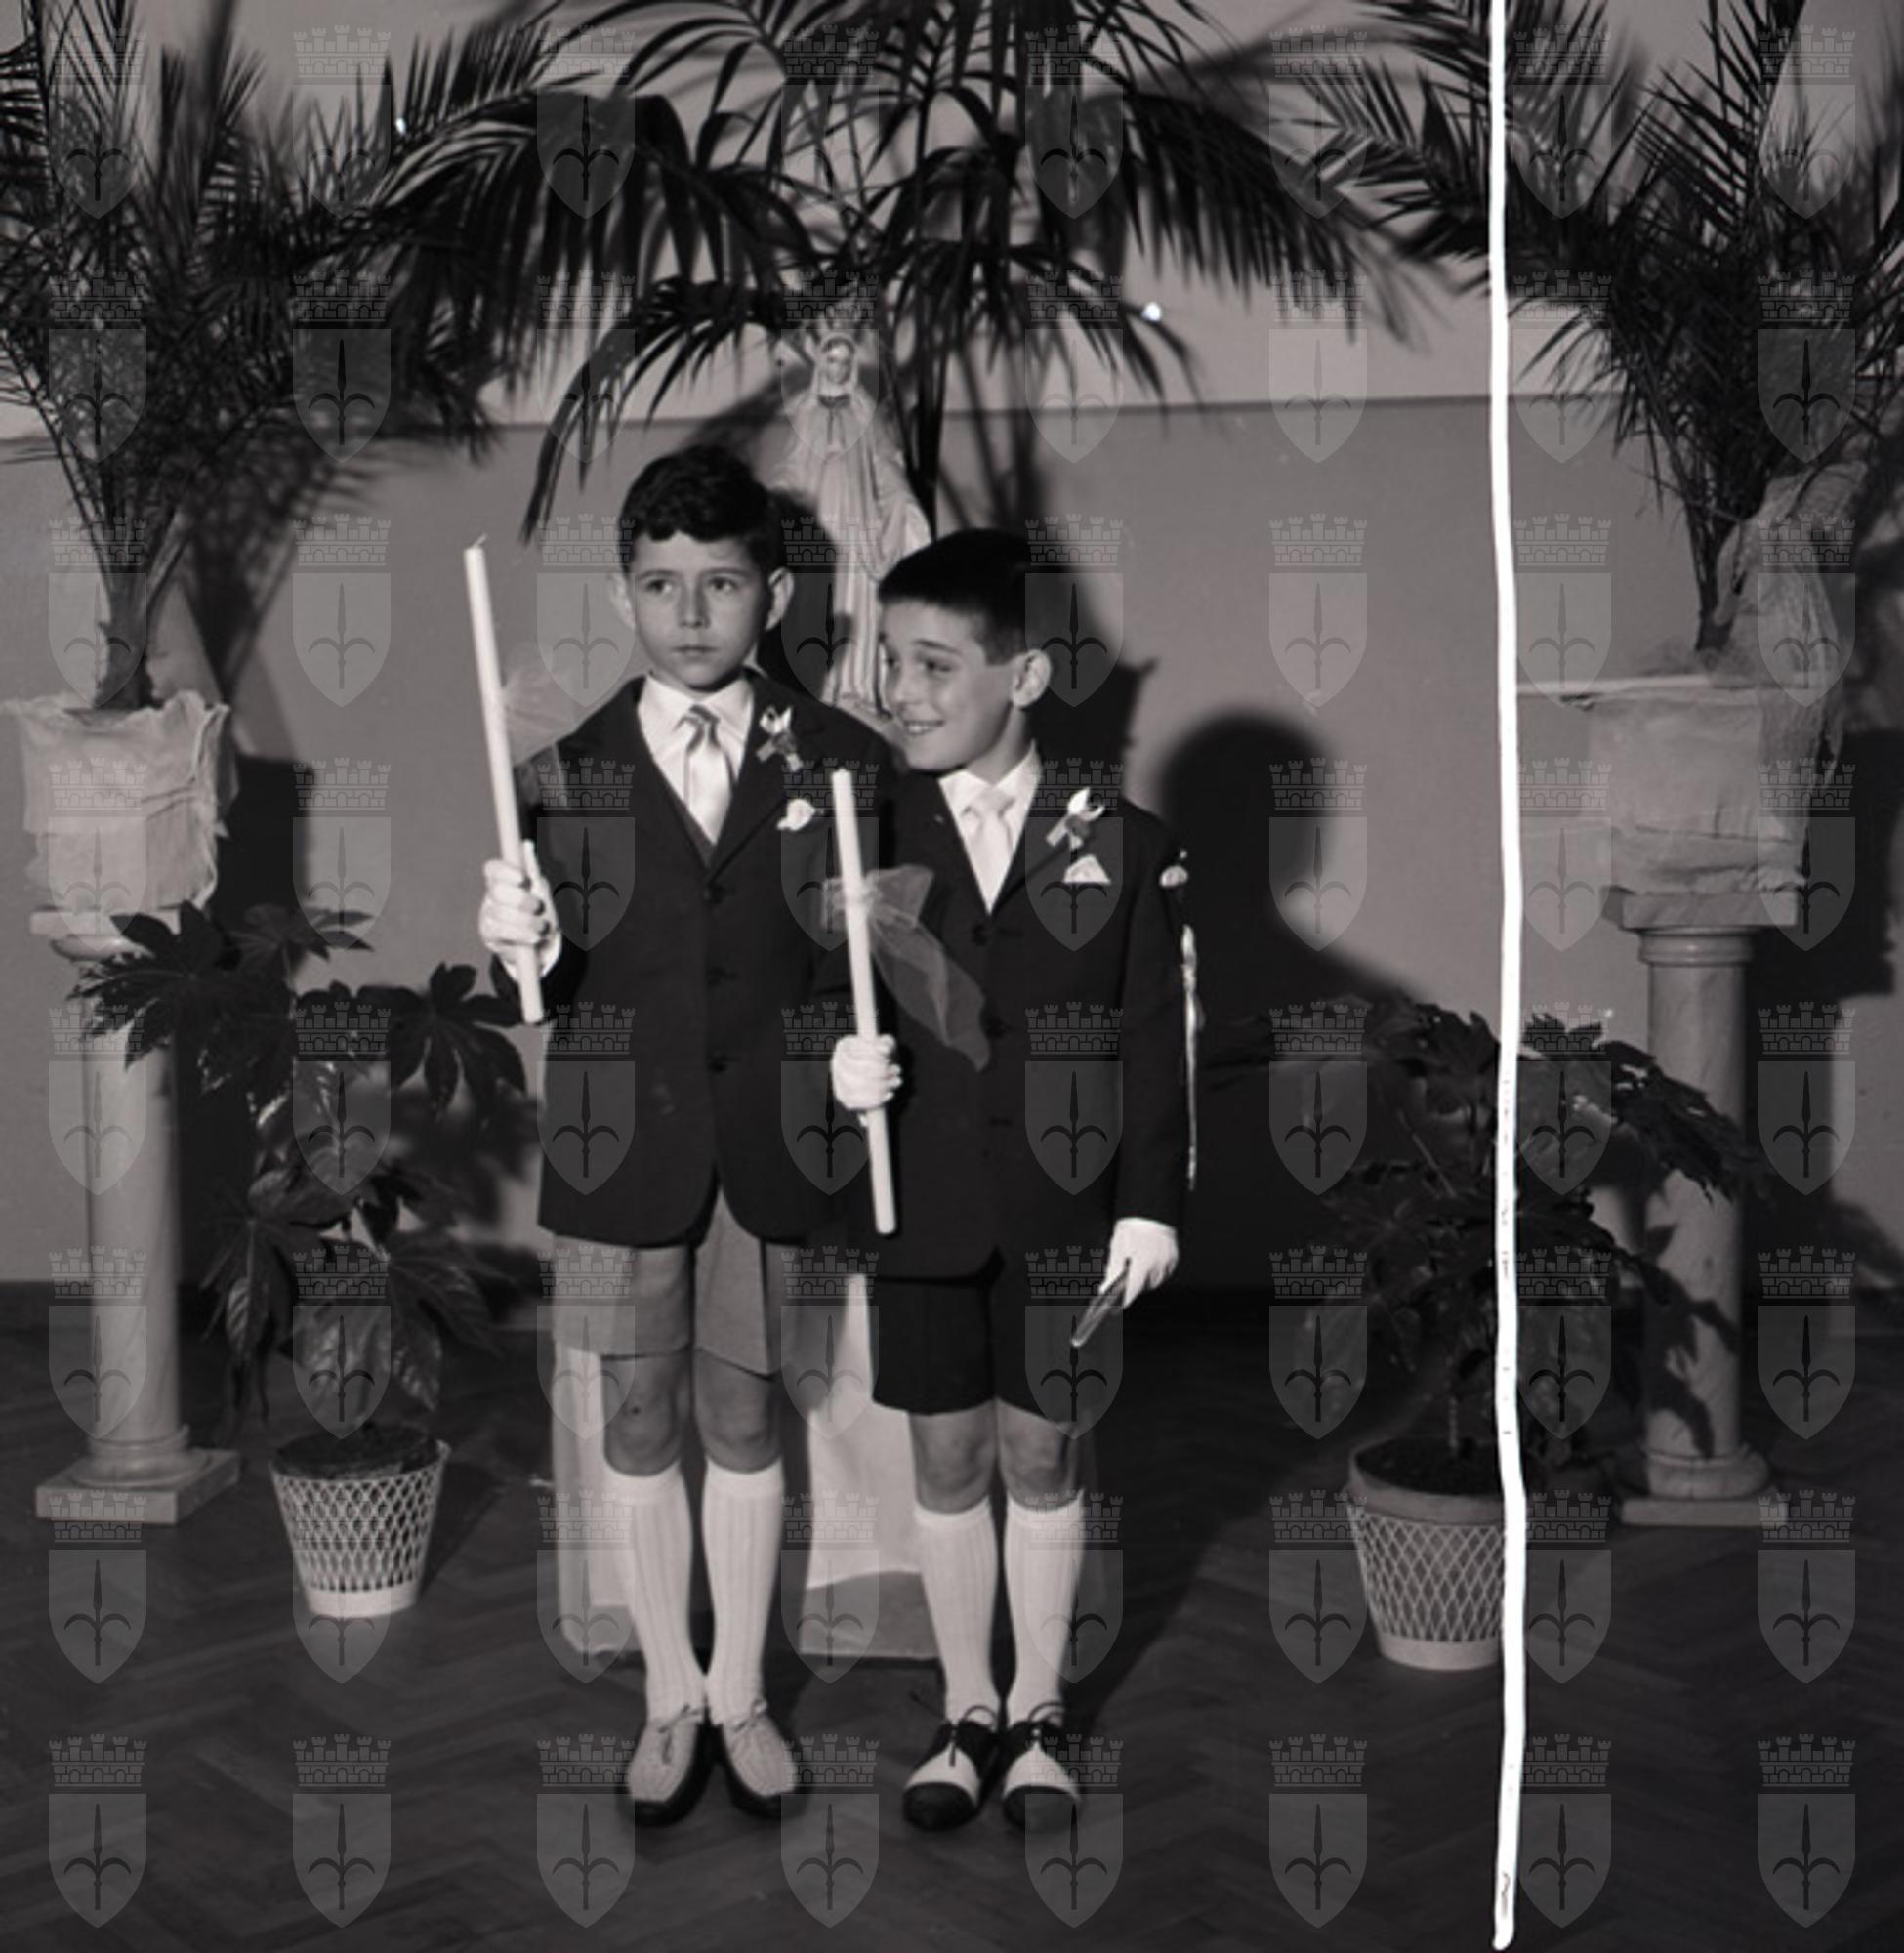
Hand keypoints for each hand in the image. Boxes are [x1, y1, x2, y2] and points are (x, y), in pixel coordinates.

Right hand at [479, 842, 560, 978]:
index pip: (492, 869)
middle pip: (497, 891)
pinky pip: (502, 933)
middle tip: (537, 907)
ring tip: (541, 927)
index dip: (505, 871)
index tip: (523, 878)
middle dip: (521, 900)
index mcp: (502, 881)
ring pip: (501, 914)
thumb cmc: (538, 911)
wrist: (541, 941)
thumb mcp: (540, 890)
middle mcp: (491, 896)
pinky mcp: (489, 935)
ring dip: (527, 922)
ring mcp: (488, 915)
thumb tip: (527, 844)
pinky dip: (522, 935)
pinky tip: (533, 937)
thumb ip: (532, 869)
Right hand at [831, 1032, 899, 1112]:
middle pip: (855, 1071)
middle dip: (880, 1074)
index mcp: (844, 1046)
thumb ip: (886, 1043)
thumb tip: (884, 1049)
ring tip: (896, 1081)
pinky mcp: (843, 1097)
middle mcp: (836, 1063)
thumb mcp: (886, 1043)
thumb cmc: (881, 1053)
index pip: (856, 1055)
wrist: (878, 1068)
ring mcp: (838, 1081)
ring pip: (856, 1089)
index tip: (888, 1059)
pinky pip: (856, 1102)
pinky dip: (875, 1100)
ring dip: (881, 1087)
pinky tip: (889, 1094)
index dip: (874, 1059)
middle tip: (897, 1071)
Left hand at [1100, 1217, 1177, 1306]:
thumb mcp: (1117, 1247)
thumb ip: (1113, 1270)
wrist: (1150, 1212)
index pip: (1133, 1291)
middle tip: (1124, 1277)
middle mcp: (1158, 1265)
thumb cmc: (1133, 1227)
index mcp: (1143, 1262)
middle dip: (1132, 1286)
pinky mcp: (1174, 1260)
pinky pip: (1163, 1274)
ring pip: (1154, 1282)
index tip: (1116, 1307)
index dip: (1123, 1302)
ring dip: (1144, 1280)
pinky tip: (1147, 1262)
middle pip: (1143, 1288)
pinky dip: (1154, 1272)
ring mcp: (1168, 1263)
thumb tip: (1105, 1288)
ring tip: (1136, 1266)